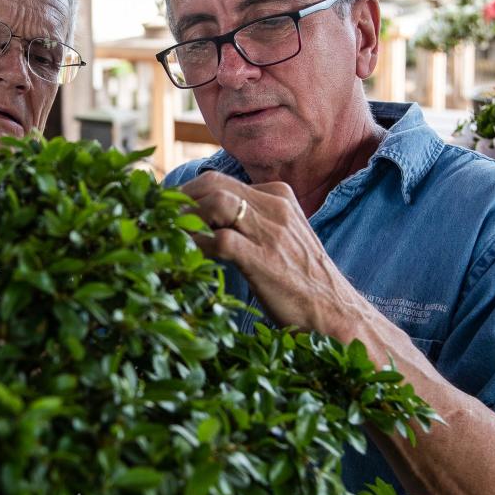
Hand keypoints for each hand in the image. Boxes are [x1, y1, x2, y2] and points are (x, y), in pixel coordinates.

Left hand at [178, 172, 371, 339]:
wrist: (337, 313)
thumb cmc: (305, 282)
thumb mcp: (283, 239)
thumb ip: (254, 223)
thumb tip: (210, 225)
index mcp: (278, 197)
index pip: (221, 181)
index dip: (187, 194)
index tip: (167, 211)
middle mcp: (274, 207)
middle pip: (212, 184)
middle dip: (179, 199)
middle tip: (158, 220)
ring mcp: (270, 231)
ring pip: (214, 203)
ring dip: (185, 217)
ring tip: (167, 236)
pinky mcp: (263, 258)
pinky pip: (218, 240)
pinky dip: (196, 246)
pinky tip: (185, 260)